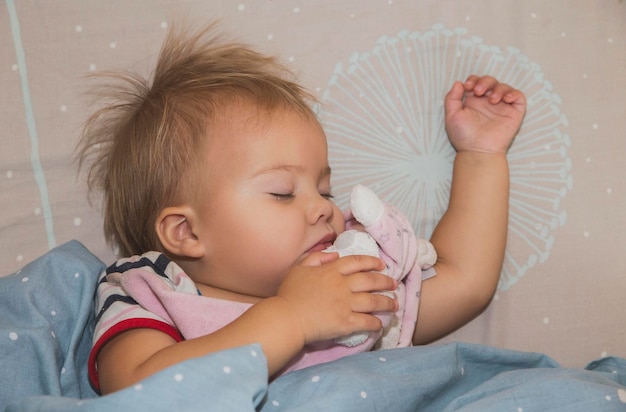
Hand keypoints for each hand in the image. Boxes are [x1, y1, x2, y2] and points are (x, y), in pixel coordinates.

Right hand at [276, 252, 396, 344]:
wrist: (287, 318)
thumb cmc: (289, 294)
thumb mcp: (299, 268)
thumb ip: (316, 258)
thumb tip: (334, 254)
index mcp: (331, 271)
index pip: (357, 262)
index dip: (372, 262)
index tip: (382, 265)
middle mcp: (342, 285)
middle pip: (370, 280)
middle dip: (385, 282)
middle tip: (394, 284)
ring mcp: (345, 304)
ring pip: (373, 301)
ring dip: (387, 302)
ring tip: (394, 304)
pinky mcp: (346, 323)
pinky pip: (367, 322)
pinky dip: (376, 323)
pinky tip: (381, 324)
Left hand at [444, 75, 526, 153]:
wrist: (477, 150)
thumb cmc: (464, 136)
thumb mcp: (452, 115)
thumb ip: (452, 98)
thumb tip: (458, 83)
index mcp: (473, 101)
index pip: (476, 82)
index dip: (473, 80)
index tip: (468, 87)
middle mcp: (487, 102)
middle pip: (490, 81)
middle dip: (485, 82)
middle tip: (479, 91)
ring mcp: (501, 107)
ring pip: (504, 87)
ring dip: (498, 88)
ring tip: (492, 100)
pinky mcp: (513, 113)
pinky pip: (518, 97)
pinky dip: (513, 94)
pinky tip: (505, 99)